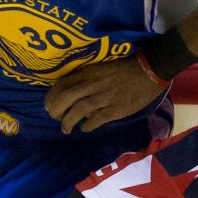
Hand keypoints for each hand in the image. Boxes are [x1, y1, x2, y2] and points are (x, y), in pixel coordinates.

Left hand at [45, 56, 163, 133]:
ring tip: (65, 129)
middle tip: (55, 118)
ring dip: (68, 121)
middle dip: (56, 110)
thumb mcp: (101, 68)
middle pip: (66, 98)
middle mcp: (93, 84)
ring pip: (78, 109)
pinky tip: (85, 128)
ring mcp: (104, 96)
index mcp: (88, 72)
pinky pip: (96, 119)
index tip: (48, 105)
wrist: (149, 70)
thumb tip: (75, 97)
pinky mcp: (116, 108)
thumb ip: (87, 79)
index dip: (51, 97)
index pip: (62, 84)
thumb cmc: (124, 68)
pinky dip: (88, 125)